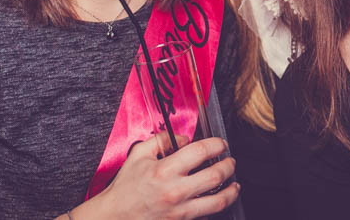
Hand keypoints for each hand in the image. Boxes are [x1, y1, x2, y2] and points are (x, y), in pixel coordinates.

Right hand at [79, 137, 237, 219]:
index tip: (220, 144)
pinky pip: (206, 214)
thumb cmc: (126, 188)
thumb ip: (161, 140)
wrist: (115, 217)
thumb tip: (183, 137)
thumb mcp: (138, 155)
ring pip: (218, 201)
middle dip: (229, 165)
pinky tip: (219, 199)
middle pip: (215, 175)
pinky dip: (216, 206)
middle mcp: (175, 190)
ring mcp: (180, 210)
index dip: (216, 144)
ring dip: (232, 190)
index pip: (200, 151)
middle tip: (230, 161)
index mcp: (164, 170)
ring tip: (234, 183)